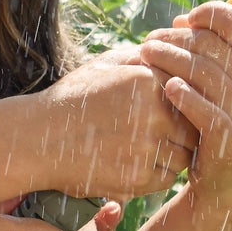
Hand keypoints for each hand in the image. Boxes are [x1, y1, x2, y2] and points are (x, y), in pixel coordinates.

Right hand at [34, 47, 198, 200]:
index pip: (190, 91)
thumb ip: (142, 57)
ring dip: (172, 153)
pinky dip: (157, 173)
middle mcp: (152, 112)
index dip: (183, 102)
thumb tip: (175, 52)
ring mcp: (146, 147)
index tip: (168, 110)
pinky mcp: (138, 177)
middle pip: (192, 125)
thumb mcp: (105, 65)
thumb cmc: (73, 98)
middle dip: (182, 130)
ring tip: (147, 147)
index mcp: (147, 79)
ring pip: (183, 155)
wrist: (38, 137)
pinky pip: (166, 178)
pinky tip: (135, 162)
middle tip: (163, 132)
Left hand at [139, 0, 231, 200]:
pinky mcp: (231, 143)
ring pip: (206, 75)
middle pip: (215, 47)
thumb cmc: (222, 110)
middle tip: (150, 41)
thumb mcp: (228, 76)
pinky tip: (167, 87)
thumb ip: (211, 46)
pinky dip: (185, 96)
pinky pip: (206, 112)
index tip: (185, 18)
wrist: (228, 171)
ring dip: (171, 60)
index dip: (211, 14)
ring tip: (146, 55)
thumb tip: (182, 20)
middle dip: (177, 39)